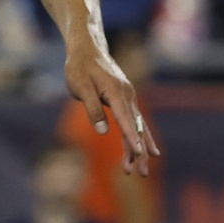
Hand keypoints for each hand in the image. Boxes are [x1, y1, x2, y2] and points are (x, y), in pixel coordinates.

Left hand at [66, 42, 160, 176]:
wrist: (87, 49)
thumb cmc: (79, 67)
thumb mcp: (80, 86)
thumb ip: (92, 108)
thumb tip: (102, 130)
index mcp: (116, 92)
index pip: (125, 119)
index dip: (131, 138)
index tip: (138, 154)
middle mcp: (127, 95)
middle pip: (136, 127)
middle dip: (138, 152)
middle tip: (140, 173)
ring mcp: (128, 97)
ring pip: (137, 127)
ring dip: (138, 149)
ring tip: (140, 170)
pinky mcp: (125, 99)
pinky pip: (134, 121)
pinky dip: (138, 137)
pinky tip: (144, 150)